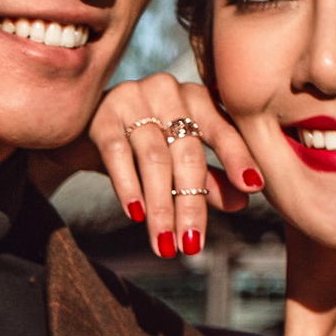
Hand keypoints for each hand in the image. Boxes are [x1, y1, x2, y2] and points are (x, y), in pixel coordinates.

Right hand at [76, 70, 258, 258]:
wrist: (83, 132)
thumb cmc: (141, 146)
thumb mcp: (177, 161)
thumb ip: (209, 179)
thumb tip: (242, 203)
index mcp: (195, 97)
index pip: (222, 130)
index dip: (237, 157)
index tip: (253, 187)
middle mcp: (168, 91)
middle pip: (187, 152)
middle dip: (191, 204)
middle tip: (192, 245)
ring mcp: (133, 98)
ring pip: (154, 158)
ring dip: (160, 206)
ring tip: (164, 243)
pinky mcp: (102, 115)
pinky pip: (118, 154)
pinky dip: (128, 187)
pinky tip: (135, 215)